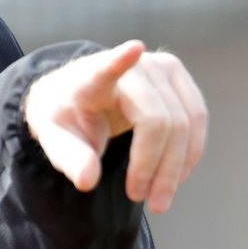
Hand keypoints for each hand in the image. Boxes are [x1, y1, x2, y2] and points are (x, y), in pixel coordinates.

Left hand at [24, 40, 206, 212]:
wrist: (75, 93)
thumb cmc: (63, 113)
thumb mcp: (52, 137)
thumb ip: (68, 157)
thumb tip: (88, 181)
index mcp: (91, 76)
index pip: (106, 67)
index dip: (119, 61)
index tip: (132, 49)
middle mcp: (133, 66)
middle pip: (160, 120)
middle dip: (155, 166)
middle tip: (142, 199)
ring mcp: (161, 67)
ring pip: (186, 123)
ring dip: (176, 167)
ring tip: (158, 198)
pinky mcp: (178, 78)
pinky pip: (196, 119)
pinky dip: (188, 153)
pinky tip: (174, 176)